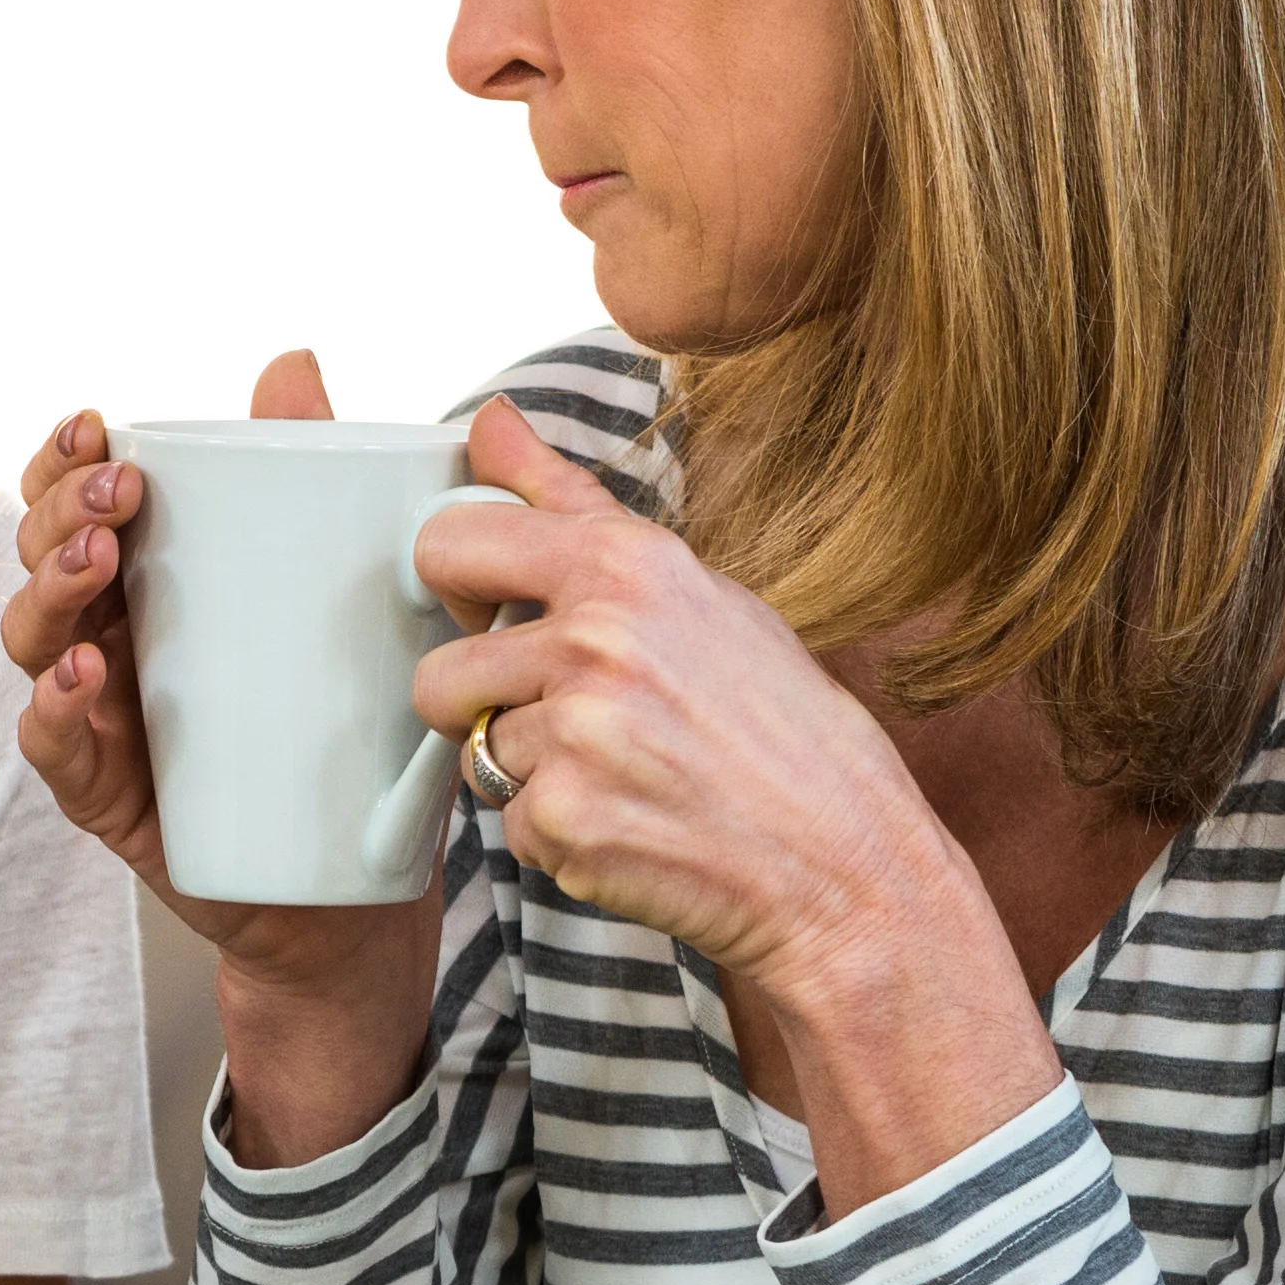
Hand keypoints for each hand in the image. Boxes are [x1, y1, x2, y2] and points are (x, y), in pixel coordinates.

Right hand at [2, 350, 443, 988]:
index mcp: (149, 583)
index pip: (74, 503)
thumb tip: (292, 361)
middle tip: (117, 494)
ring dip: (51, 591)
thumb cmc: (339, 730)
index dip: (66, 461)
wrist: (351, 889)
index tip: (96, 426)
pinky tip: (80, 676)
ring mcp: (99, 719)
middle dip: (61, 512)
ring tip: (100, 564)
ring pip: (33, 640)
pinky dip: (55, 708)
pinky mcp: (106, 797)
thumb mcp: (344, 597)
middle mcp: (107, 641)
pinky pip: (53, 747)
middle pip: (41, 557)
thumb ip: (312, 483)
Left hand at [407, 397, 990, 1009]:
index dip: (458, 592)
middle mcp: (597, 638)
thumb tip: (488, 420)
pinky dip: (559, 836)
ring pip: (477, 754)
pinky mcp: (567, 820)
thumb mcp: (696, 590)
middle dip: (480, 707)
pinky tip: (637, 825)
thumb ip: (573, 505)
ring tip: (628, 775)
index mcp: (628, 565)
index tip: (491, 618)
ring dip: (532, 775)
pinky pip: (508, 824)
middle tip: (571, 723)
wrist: (847, 864)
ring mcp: (579, 733)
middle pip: (437, 673)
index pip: (450, 542)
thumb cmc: (781, 728)